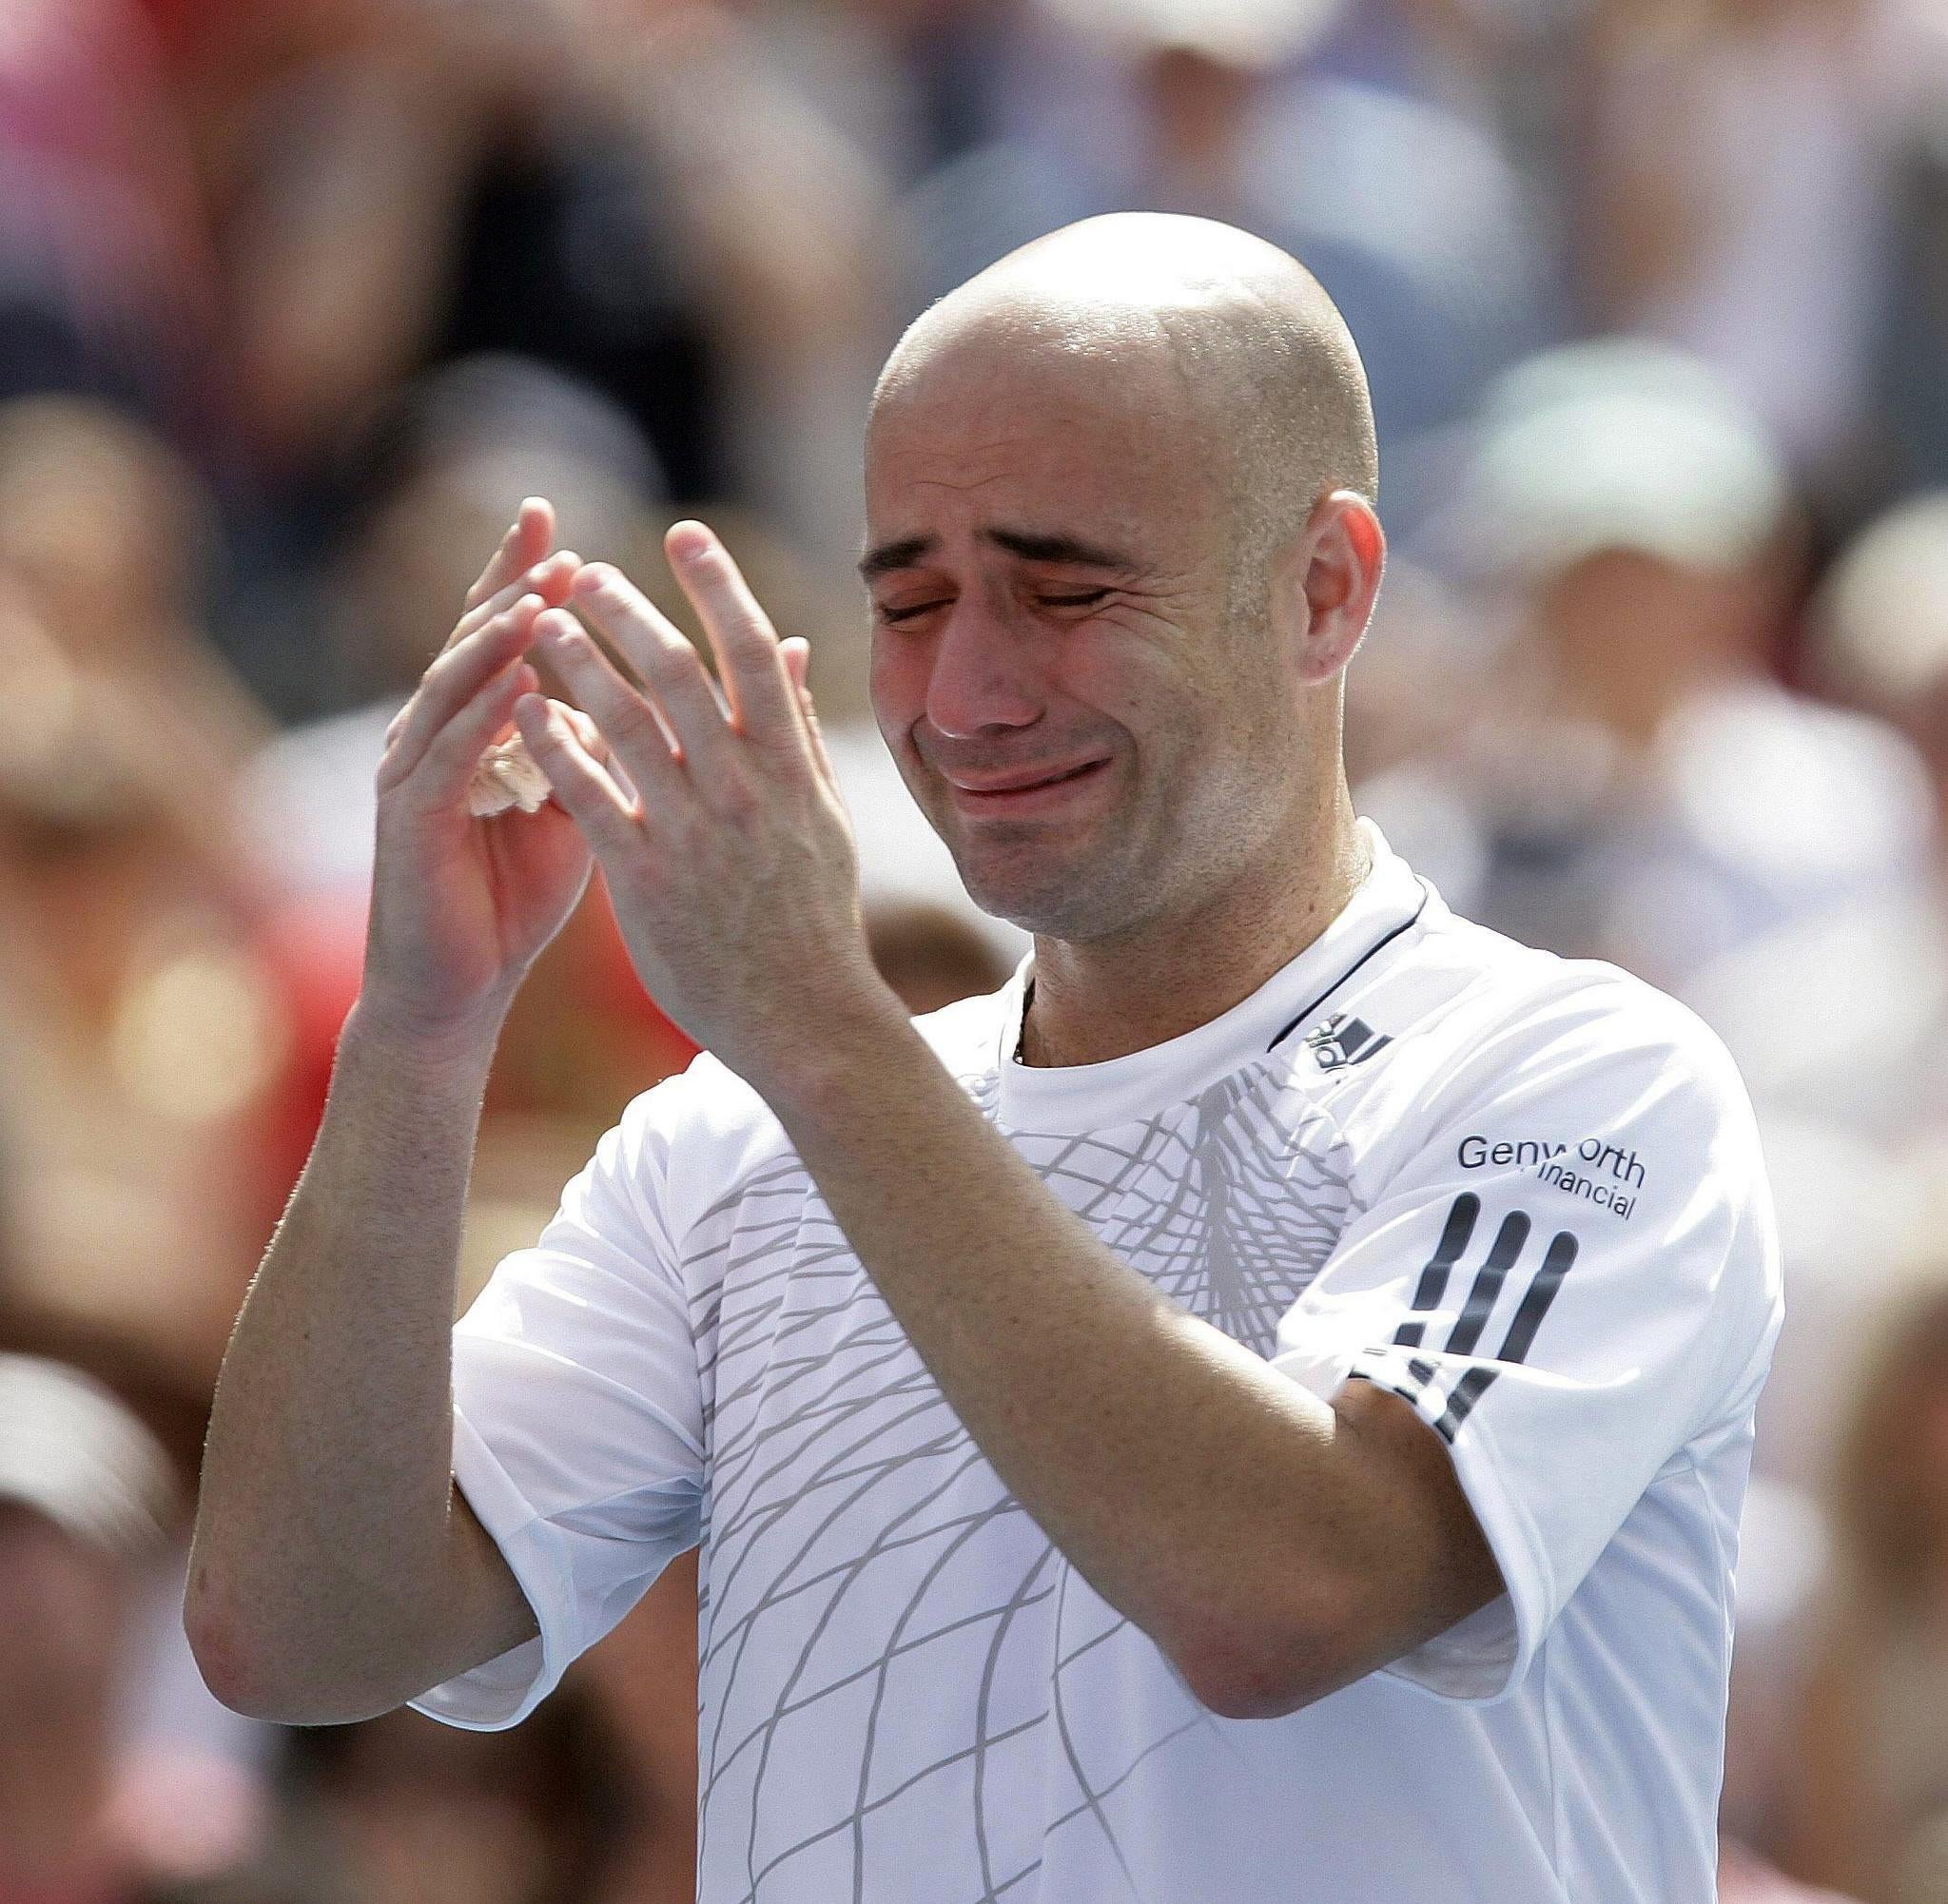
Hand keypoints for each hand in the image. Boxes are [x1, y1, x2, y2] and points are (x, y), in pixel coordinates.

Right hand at [360, 498, 607, 1043]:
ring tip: (539, 595)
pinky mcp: (407, 819)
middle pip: (470, 641)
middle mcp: (434, 733)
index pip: (503, 637)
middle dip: (510, 585)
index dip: (530, 580)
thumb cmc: (517, 894)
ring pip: (452, 688)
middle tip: (553, 535)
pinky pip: (444, 756)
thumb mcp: (580, 803)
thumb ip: (608, 742)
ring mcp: (412, 772)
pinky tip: (514, 684)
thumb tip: (666, 690)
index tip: (569, 528)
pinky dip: (480, 717)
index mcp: (476, 726)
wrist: (458, 986)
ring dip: (494, 639)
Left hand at [510, 520, 895, 1080]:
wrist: (804, 1018)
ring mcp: (696, 831)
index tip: (681, 535)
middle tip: (581, 571)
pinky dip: (557, 747)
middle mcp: (746, 787)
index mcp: (793, 766)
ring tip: (535, 623)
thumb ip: (799, 729)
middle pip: (681, 670)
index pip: (753, 650)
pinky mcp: (649, 877)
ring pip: (628, 722)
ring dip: (577, 662)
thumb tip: (795, 648)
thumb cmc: (813, 919)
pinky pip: (593, 795)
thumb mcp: (822, 816)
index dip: (716, 584)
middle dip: (627, 609)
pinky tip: (523, 711)